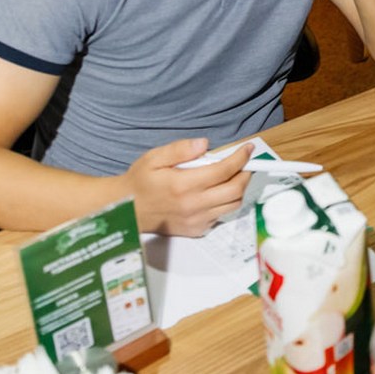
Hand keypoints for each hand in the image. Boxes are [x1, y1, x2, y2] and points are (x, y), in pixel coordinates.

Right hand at [124, 137, 251, 235]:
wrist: (127, 211)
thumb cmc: (140, 182)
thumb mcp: (154, 158)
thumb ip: (180, 149)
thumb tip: (204, 144)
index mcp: (184, 184)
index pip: (224, 170)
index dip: (241, 157)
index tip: (248, 149)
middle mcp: (193, 204)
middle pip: (235, 190)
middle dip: (246, 174)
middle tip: (245, 164)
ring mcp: (196, 220)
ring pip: (232, 205)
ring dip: (238, 189)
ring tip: (234, 177)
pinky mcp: (196, 229)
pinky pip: (220, 216)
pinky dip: (225, 203)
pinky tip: (216, 193)